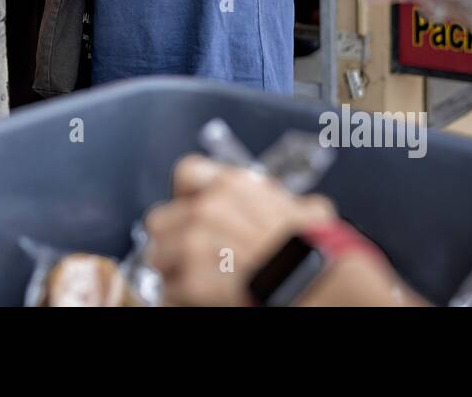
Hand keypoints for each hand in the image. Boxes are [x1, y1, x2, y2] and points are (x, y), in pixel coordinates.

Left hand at [145, 155, 337, 306]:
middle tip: (189, 255)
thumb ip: (288, 206)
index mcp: (230, 185)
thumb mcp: (306, 211)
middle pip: (160, 219)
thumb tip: (308, 210)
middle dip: (171, 238)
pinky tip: (198, 298)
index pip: (186, 173)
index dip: (186, 195)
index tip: (191, 209)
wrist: (312, 281)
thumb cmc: (314, 249)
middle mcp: (206, 209)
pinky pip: (168, 292)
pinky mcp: (191, 281)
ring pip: (157, 256)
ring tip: (194, 280)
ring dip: (172, 270)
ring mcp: (194, 245)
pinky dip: (180, 298)